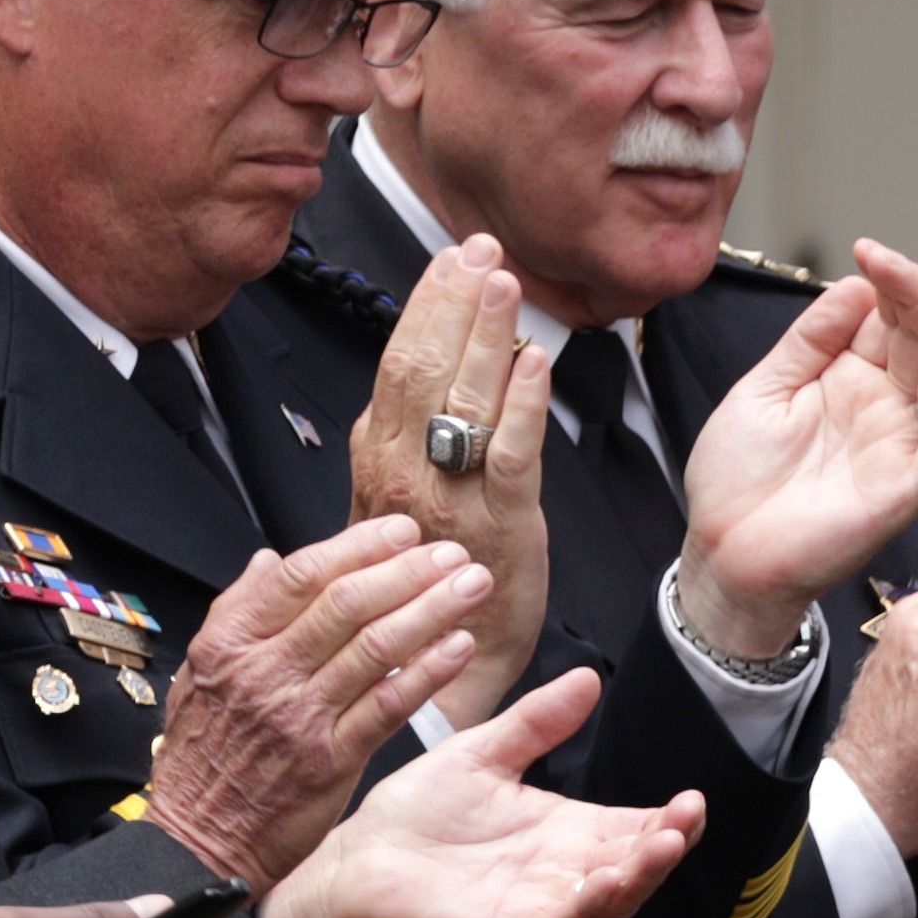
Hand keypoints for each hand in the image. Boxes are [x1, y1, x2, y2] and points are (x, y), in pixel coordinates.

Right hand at [149, 517, 494, 890]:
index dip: (359, 547)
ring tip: (472, 586)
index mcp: (231, 644)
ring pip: (377, 647)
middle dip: (410, 571)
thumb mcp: (200, 675)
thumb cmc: (206, 754)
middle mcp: (265, 672)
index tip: (403, 531)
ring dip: (433, 609)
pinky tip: (461, 647)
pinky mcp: (332, 758)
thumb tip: (268, 560)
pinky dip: (429, 671)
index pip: (302, 576)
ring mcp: (300, 714)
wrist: (200, 837)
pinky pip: (390, 704)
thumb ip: (237, 613)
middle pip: (348, 603)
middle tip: (454, 553)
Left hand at [255, 668, 706, 917]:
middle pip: (636, 866)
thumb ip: (537, 723)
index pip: (635, 828)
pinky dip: (586, 908)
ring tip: (662, 845)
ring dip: (641, 876)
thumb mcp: (484, 753)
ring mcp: (539, 907)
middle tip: (687, 817)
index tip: (693, 797)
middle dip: (668, 846)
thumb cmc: (415, 814)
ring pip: (610, 901)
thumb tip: (590, 678)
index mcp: (566, 831)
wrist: (353, 860)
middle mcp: (563, 873)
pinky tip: (603, 882)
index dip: (670, 819)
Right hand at [349, 236, 552, 726]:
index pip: (401, 361)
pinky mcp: (499, 525)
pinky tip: (536, 360)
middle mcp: (404, 469)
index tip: (453, 257)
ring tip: (504, 279)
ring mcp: (449, 496)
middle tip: (480, 248)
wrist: (438, 669)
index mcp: (381, 457)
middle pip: (424, 365)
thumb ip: (413, 442)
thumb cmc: (431, 586)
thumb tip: (428, 380)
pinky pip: (509, 454)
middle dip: (455, 301)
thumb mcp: (405, 503)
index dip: (428, 305)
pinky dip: (523, 403)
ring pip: (462, 398)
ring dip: (486, 333)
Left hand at [676, 239, 917, 660]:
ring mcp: (902, 442)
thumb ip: (810, 340)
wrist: (724, 554)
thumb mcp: (763, 389)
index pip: (888, 317)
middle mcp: (885, 406)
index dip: (887, 281)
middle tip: (895, 269)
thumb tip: (854, 285)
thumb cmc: (737, 481)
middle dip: (917, 297)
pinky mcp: (912, 483)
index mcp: (849, 378)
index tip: (867, 250)